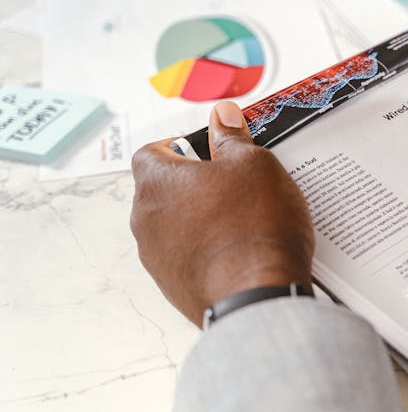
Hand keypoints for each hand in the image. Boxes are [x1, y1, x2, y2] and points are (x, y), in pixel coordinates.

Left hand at [130, 101, 314, 325]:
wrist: (258, 296)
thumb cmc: (255, 228)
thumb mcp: (255, 165)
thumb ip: (233, 138)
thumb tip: (222, 115)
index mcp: (156, 182)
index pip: (151, 152)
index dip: (179, 147)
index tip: (209, 150)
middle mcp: (146, 220)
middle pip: (164, 190)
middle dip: (196, 185)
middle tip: (236, 186)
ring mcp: (156, 258)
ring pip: (176, 226)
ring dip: (202, 220)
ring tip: (243, 222)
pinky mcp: (174, 287)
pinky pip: (188, 258)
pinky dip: (209, 251)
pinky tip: (241, 252)